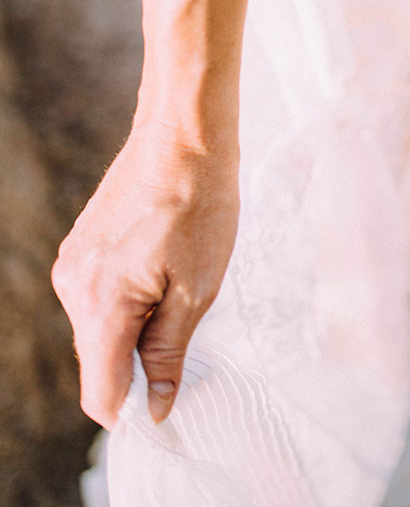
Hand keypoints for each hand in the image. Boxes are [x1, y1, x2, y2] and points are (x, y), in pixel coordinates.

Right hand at [51, 119, 239, 428]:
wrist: (184, 136)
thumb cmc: (199, 204)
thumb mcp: (198, 290)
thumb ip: (168, 354)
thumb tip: (154, 407)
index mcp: (101, 304)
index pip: (100, 393)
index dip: (133, 410)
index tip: (168, 405)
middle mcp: (74, 288)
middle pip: (99, 361)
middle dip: (138, 362)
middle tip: (187, 329)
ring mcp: (73, 264)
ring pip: (99, 327)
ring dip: (134, 326)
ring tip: (177, 285)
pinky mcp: (80, 246)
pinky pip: (98, 296)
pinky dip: (127, 299)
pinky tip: (161, 266)